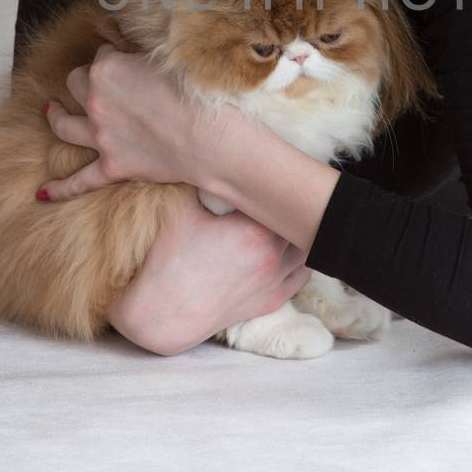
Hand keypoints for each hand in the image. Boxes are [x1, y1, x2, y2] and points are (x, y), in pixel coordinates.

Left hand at [38, 44, 232, 202]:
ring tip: (50, 111)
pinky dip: (61, 188)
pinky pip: (80, 180)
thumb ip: (141, 54)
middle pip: (77, 83)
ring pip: (64, 125)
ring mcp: (101, 137)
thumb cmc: (197, 94)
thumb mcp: (168, 57)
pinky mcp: (112, 166)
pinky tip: (43, 193)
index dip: (116, 58)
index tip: (129, 62)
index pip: (102, 55)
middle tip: (97, 82)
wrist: (211, 139)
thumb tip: (133, 53)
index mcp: (108, 69)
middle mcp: (96, 102)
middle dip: (85, 80)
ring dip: (55, 116)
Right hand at [106, 189, 312, 355]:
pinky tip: (292, 250)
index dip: (281, 186)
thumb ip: (200, 182)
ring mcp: (275, 280)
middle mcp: (273, 254)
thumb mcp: (182, 210)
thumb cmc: (169, 259)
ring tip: (291, 221)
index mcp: (255, 228)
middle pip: (300, 223)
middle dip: (293, 208)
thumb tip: (207, 160)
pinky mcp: (271, 301)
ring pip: (307, 250)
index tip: (274, 176)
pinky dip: (301, 261)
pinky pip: (302, 277)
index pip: (283, 198)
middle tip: (284, 195)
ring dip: (301, 235)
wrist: (164, 312)